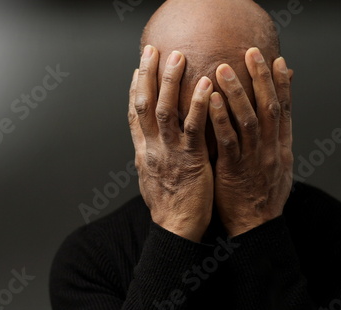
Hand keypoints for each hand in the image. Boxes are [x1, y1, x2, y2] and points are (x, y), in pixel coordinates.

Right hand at [128, 45, 213, 242]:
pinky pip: (193, 128)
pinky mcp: (191, 160)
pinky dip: (198, 105)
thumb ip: (152, 155)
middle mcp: (151, 148)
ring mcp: (169, 153)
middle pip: (144, 105)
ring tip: (177, 57)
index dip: (134, 89)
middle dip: (147, 75)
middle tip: (153, 50)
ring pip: (165, 111)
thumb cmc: (168, 204)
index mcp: (143, 151)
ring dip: (170, 82)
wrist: (176, 229)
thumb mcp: (152, 176)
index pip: (134, 114)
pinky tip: (206, 85)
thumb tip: (150, 142)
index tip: (137, 68)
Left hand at [208, 47, 293, 236]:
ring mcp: (254, 160)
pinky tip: (212, 100)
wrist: (255, 229)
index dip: (283, 85)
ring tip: (224, 69)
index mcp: (281, 149)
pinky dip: (221, 118)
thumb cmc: (261, 198)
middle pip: (269, 108)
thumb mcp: (277, 169)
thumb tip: (275, 125)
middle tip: (252, 53)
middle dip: (261, 79)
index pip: (285, 111)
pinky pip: (228, 140)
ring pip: (249, 120)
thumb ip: (275, 145)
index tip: (278, 62)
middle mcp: (271, 150)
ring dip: (237, 93)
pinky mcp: (234, 170)